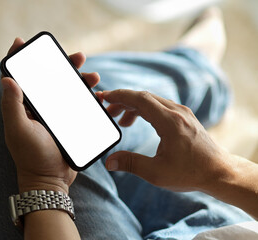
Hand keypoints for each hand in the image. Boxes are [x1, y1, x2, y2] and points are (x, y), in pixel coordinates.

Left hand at [1, 38, 100, 193]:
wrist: (51, 181)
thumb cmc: (31, 156)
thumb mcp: (18, 130)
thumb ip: (12, 105)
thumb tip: (6, 78)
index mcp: (21, 106)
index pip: (18, 77)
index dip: (19, 58)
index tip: (23, 42)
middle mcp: (37, 107)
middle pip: (47, 78)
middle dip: (61, 64)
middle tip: (78, 56)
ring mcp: (53, 115)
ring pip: (66, 89)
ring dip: (80, 79)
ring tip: (94, 77)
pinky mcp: (68, 123)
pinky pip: (78, 104)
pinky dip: (87, 96)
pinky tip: (97, 93)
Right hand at [103, 89, 230, 191]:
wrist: (219, 172)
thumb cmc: (190, 173)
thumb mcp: (156, 172)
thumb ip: (131, 164)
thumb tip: (109, 162)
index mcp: (170, 122)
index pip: (140, 99)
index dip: (120, 96)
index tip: (104, 97)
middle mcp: (177, 112)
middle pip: (144, 97)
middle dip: (122, 101)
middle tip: (107, 111)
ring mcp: (182, 113)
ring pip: (152, 101)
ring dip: (133, 106)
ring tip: (120, 121)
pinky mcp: (184, 117)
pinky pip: (160, 106)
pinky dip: (144, 110)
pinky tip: (137, 121)